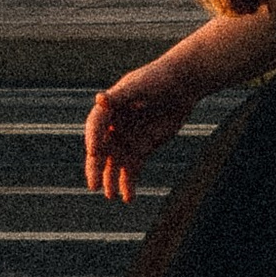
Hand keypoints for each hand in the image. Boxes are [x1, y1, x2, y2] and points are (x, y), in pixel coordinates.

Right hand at [84, 61, 193, 202]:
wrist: (182, 85)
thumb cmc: (159, 78)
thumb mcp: (140, 86)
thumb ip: (120, 96)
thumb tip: (99, 99)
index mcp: (109, 108)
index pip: (96, 125)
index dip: (93, 138)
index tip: (94, 152)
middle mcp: (114, 126)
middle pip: (101, 150)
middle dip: (96, 168)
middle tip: (93, 185)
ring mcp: (126, 139)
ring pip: (114, 164)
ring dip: (111, 180)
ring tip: (110, 195)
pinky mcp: (141, 149)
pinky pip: (132, 170)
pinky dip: (129, 184)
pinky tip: (129, 198)